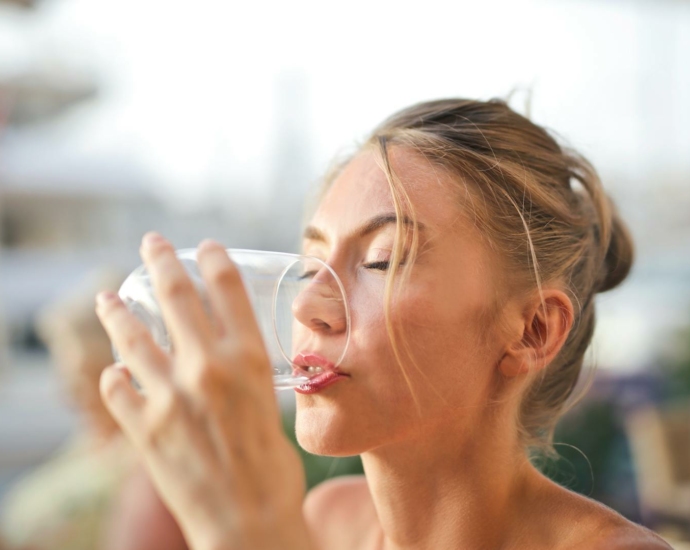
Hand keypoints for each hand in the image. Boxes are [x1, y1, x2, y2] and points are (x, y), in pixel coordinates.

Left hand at [96, 233, 312, 549]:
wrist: (249, 523)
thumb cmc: (272, 470)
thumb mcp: (272, 407)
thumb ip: (244, 377)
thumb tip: (224, 360)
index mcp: (251, 360)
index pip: (228, 288)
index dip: (213, 258)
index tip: (204, 246)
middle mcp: (209, 367)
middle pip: (176, 295)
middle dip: (159, 260)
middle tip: (150, 244)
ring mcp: (170, 395)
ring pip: (131, 336)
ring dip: (115, 312)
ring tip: (105, 299)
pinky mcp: (143, 428)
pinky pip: (115, 387)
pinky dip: (113, 377)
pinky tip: (115, 373)